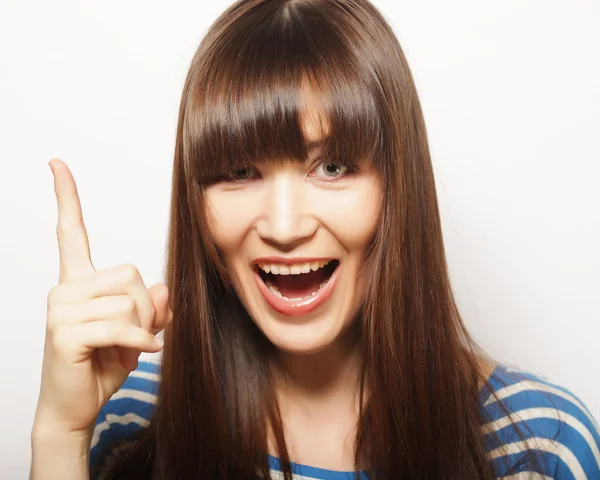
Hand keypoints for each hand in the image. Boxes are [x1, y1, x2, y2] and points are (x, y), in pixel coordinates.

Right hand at [33, 158, 171, 434]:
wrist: (74, 408)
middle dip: (146, 306)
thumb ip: (151, 308)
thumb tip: (162, 287)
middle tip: (140, 333)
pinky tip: (141, 354)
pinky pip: (121, 325)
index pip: (70, 233)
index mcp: (77, 283)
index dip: (66, 198)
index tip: (57, 164)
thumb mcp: (135, 333)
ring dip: (143, 327)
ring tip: (132, 347)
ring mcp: (60, 309)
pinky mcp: (64, 331)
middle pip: (129, 274)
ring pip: (129, 301)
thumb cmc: (101, 366)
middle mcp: (64, 289)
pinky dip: (141, 342)